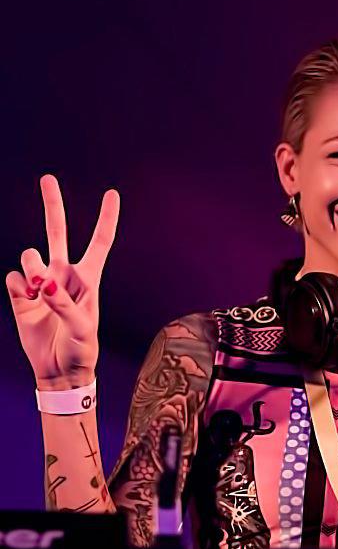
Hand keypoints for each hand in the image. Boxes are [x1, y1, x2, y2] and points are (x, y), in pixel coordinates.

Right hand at [5, 174, 119, 389]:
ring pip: (30, 256)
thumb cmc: (80, 349)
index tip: (112, 193)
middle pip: (57, 232)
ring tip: (40, 291)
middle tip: (47, 178)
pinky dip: (20, 289)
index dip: (106, 218)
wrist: (59, 370)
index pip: (99, 242)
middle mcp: (64, 274)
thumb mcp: (82, 328)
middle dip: (52, 205)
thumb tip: (46, 283)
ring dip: (32, 268)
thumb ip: (65, 304)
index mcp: (88, 278)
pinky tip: (28, 302)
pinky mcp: (22, 295)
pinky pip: (14, 279)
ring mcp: (41, 283)